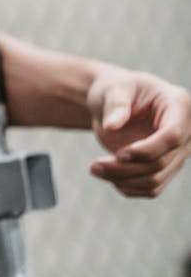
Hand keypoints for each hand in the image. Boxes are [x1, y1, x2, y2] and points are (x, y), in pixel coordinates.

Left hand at [87, 67, 190, 197]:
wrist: (112, 101)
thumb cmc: (115, 89)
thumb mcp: (113, 88)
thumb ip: (115, 104)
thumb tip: (112, 126)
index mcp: (178, 105)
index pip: (172, 136)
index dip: (148, 149)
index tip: (120, 154)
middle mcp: (185, 132)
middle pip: (161, 162)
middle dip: (125, 168)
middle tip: (94, 166)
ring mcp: (176, 153)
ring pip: (155, 180)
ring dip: (123, 180)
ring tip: (95, 169)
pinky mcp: (165, 168)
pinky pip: (150, 188)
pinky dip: (127, 187)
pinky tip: (107, 175)